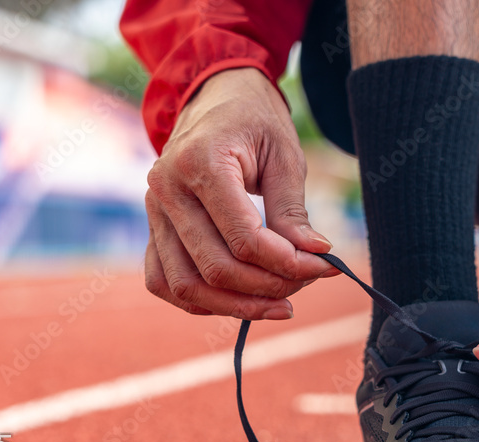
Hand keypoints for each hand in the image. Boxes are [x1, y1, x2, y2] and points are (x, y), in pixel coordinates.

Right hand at [144, 68, 337, 318]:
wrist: (215, 99)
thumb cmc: (255, 123)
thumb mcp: (285, 156)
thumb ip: (293, 211)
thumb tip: (315, 257)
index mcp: (200, 163)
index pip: (244, 238)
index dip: (288, 263)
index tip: (325, 266)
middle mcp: (166, 190)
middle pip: (216, 268)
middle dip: (269, 286)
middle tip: (309, 281)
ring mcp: (152, 212)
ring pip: (186, 285)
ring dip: (237, 306)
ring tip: (281, 303)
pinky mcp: (153, 228)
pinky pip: (164, 281)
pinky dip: (202, 301)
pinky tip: (242, 301)